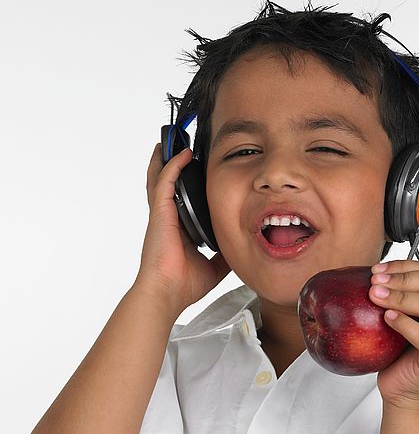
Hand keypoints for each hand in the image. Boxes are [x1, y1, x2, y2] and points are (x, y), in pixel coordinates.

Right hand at [134, 143, 230, 314]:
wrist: (167, 294)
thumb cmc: (184, 285)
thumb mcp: (215, 267)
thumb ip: (226, 255)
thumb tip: (242, 248)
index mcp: (179, 231)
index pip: (184, 201)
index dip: (189, 186)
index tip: (200, 173)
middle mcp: (169, 219)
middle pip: (168, 185)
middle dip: (174, 166)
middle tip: (183, 147)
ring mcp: (162, 215)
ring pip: (161, 178)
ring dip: (167, 158)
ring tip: (175, 140)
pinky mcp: (160, 214)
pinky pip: (164, 182)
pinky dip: (173, 165)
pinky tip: (182, 153)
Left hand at [368, 260, 418, 409]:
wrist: (406, 387)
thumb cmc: (404, 348)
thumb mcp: (406, 313)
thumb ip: (403, 291)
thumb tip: (376, 270)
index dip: (404, 266)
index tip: (378, 269)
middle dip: (402, 279)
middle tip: (376, 281)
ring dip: (401, 297)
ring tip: (376, 296)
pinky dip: (404, 323)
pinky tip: (387, 318)